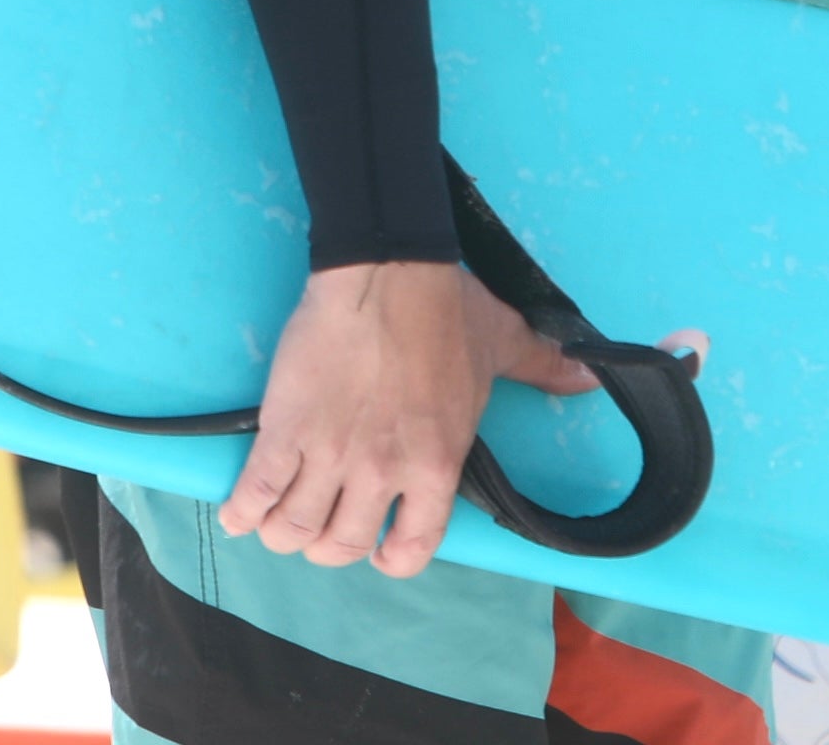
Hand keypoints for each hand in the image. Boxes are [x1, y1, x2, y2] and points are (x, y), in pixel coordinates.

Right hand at [220, 259, 590, 576]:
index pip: (414, 547)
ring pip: (295, 530)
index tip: (379, 549)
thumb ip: (544, 369)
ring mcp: (331, 456)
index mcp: (436, 464)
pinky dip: (243, 511)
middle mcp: (382, 473)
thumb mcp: (504, 343)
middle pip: (343, 546)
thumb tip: (589, 379)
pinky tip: (239, 514)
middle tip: (321, 526)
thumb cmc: (447, 307)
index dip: (391, 557)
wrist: (387, 271)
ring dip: (284, 533)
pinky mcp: (285, 431)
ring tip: (278, 521)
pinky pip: (256, 493)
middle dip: (329, 546)